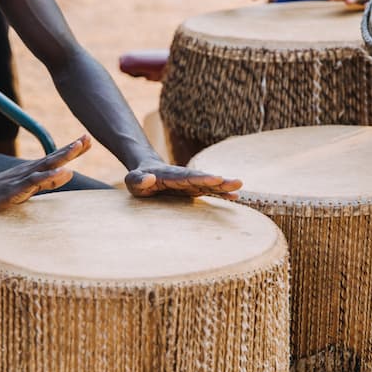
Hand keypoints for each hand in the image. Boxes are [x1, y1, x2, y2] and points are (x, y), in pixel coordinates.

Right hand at [0, 134, 91, 213]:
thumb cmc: (4, 192)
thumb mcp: (31, 186)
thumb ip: (50, 180)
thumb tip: (69, 173)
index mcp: (35, 169)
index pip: (57, 157)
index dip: (73, 149)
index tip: (88, 140)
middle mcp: (32, 169)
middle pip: (55, 156)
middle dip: (72, 147)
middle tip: (88, 138)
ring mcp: (24, 176)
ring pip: (47, 164)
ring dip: (64, 155)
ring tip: (78, 147)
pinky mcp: (18, 187)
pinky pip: (36, 181)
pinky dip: (50, 175)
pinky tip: (63, 172)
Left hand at [125, 159, 241, 199]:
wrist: (147, 173)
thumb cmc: (138, 179)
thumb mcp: (132, 180)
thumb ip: (139, 179)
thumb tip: (150, 178)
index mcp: (170, 175)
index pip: (187, 177)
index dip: (202, 178)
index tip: (216, 178)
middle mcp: (185, 177)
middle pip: (204, 178)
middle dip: (220, 181)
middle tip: (237, 182)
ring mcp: (191, 183)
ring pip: (210, 184)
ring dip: (224, 186)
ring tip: (239, 187)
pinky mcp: (194, 189)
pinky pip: (210, 191)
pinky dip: (221, 194)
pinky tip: (234, 197)